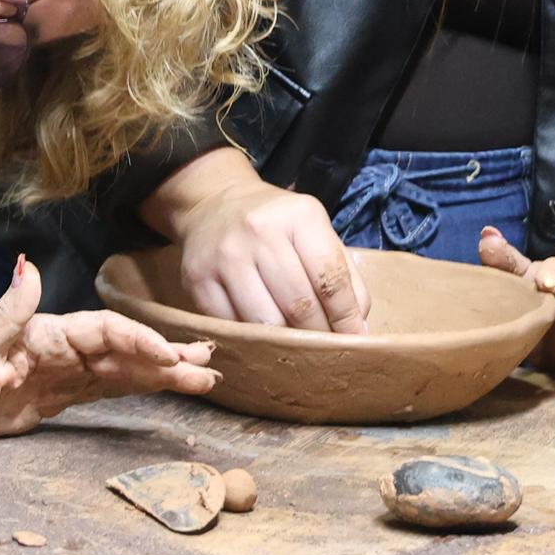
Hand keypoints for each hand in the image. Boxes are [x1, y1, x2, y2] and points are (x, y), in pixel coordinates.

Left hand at [0, 257, 216, 438]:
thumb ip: (9, 308)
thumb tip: (28, 265)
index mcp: (48, 331)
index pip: (105, 331)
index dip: (138, 341)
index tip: (168, 356)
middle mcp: (63, 347)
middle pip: (124, 349)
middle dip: (166, 356)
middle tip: (208, 364)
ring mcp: (66, 372)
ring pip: (124, 371)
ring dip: (163, 374)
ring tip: (205, 379)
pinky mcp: (61, 398)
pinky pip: (108, 392)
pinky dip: (140, 389)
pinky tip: (168, 387)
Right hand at [155, 150, 369, 333]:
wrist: (213, 203)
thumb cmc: (275, 225)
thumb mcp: (315, 233)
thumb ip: (343, 276)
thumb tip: (356, 331)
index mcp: (299, 216)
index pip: (330, 279)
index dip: (346, 317)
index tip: (354, 342)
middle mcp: (259, 231)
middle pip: (299, 304)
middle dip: (318, 336)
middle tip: (326, 352)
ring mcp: (225, 256)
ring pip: (265, 322)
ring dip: (286, 344)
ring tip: (296, 349)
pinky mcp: (197, 279)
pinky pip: (232, 325)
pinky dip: (252, 339)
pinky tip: (262, 339)